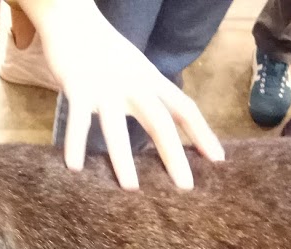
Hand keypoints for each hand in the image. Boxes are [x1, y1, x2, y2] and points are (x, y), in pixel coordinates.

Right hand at [24, 0, 223, 189]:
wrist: (72, 17)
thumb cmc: (103, 50)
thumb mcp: (134, 69)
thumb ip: (147, 94)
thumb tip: (161, 126)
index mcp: (150, 80)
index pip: (185, 108)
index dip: (203, 133)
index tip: (218, 160)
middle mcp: (133, 84)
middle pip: (160, 121)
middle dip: (174, 155)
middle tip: (184, 187)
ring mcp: (105, 86)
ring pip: (117, 126)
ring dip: (123, 159)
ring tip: (130, 188)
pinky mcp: (77, 86)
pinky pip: (77, 120)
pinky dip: (76, 143)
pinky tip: (75, 168)